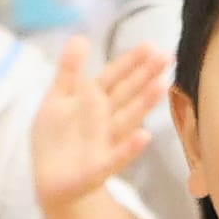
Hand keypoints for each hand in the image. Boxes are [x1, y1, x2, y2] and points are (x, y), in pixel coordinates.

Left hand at [27, 36, 171, 212]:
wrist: (51, 180)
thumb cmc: (58, 138)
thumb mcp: (58, 99)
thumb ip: (69, 70)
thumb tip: (80, 37)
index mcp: (94, 101)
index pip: (114, 77)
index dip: (130, 62)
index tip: (150, 46)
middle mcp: (105, 120)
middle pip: (126, 94)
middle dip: (144, 76)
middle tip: (166, 57)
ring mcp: (104, 144)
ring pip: (126, 120)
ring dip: (143, 104)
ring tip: (161, 86)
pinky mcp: (97, 170)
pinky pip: (115, 158)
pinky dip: (129, 149)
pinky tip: (145, 137)